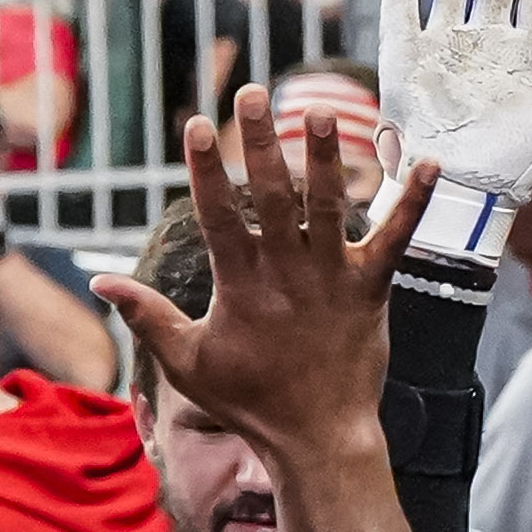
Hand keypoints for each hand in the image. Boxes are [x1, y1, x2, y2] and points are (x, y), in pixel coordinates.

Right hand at [96, 88, 436, 453]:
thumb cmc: (250, 402)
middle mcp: (287, 272)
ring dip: (327, 158)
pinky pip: (396, 238)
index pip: (217, 214)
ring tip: (322, 112)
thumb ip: (146, 315)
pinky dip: (414, 202)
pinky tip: (432, 162)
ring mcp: (332, 278)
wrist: (318, 439)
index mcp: (240, 284)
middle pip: (274, 195)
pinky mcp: (371, 289)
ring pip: (329, 207)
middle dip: (262, 142)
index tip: (195, 124)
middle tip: (255, 93)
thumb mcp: (187, 362)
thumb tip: (99, 280)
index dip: (206, 169)